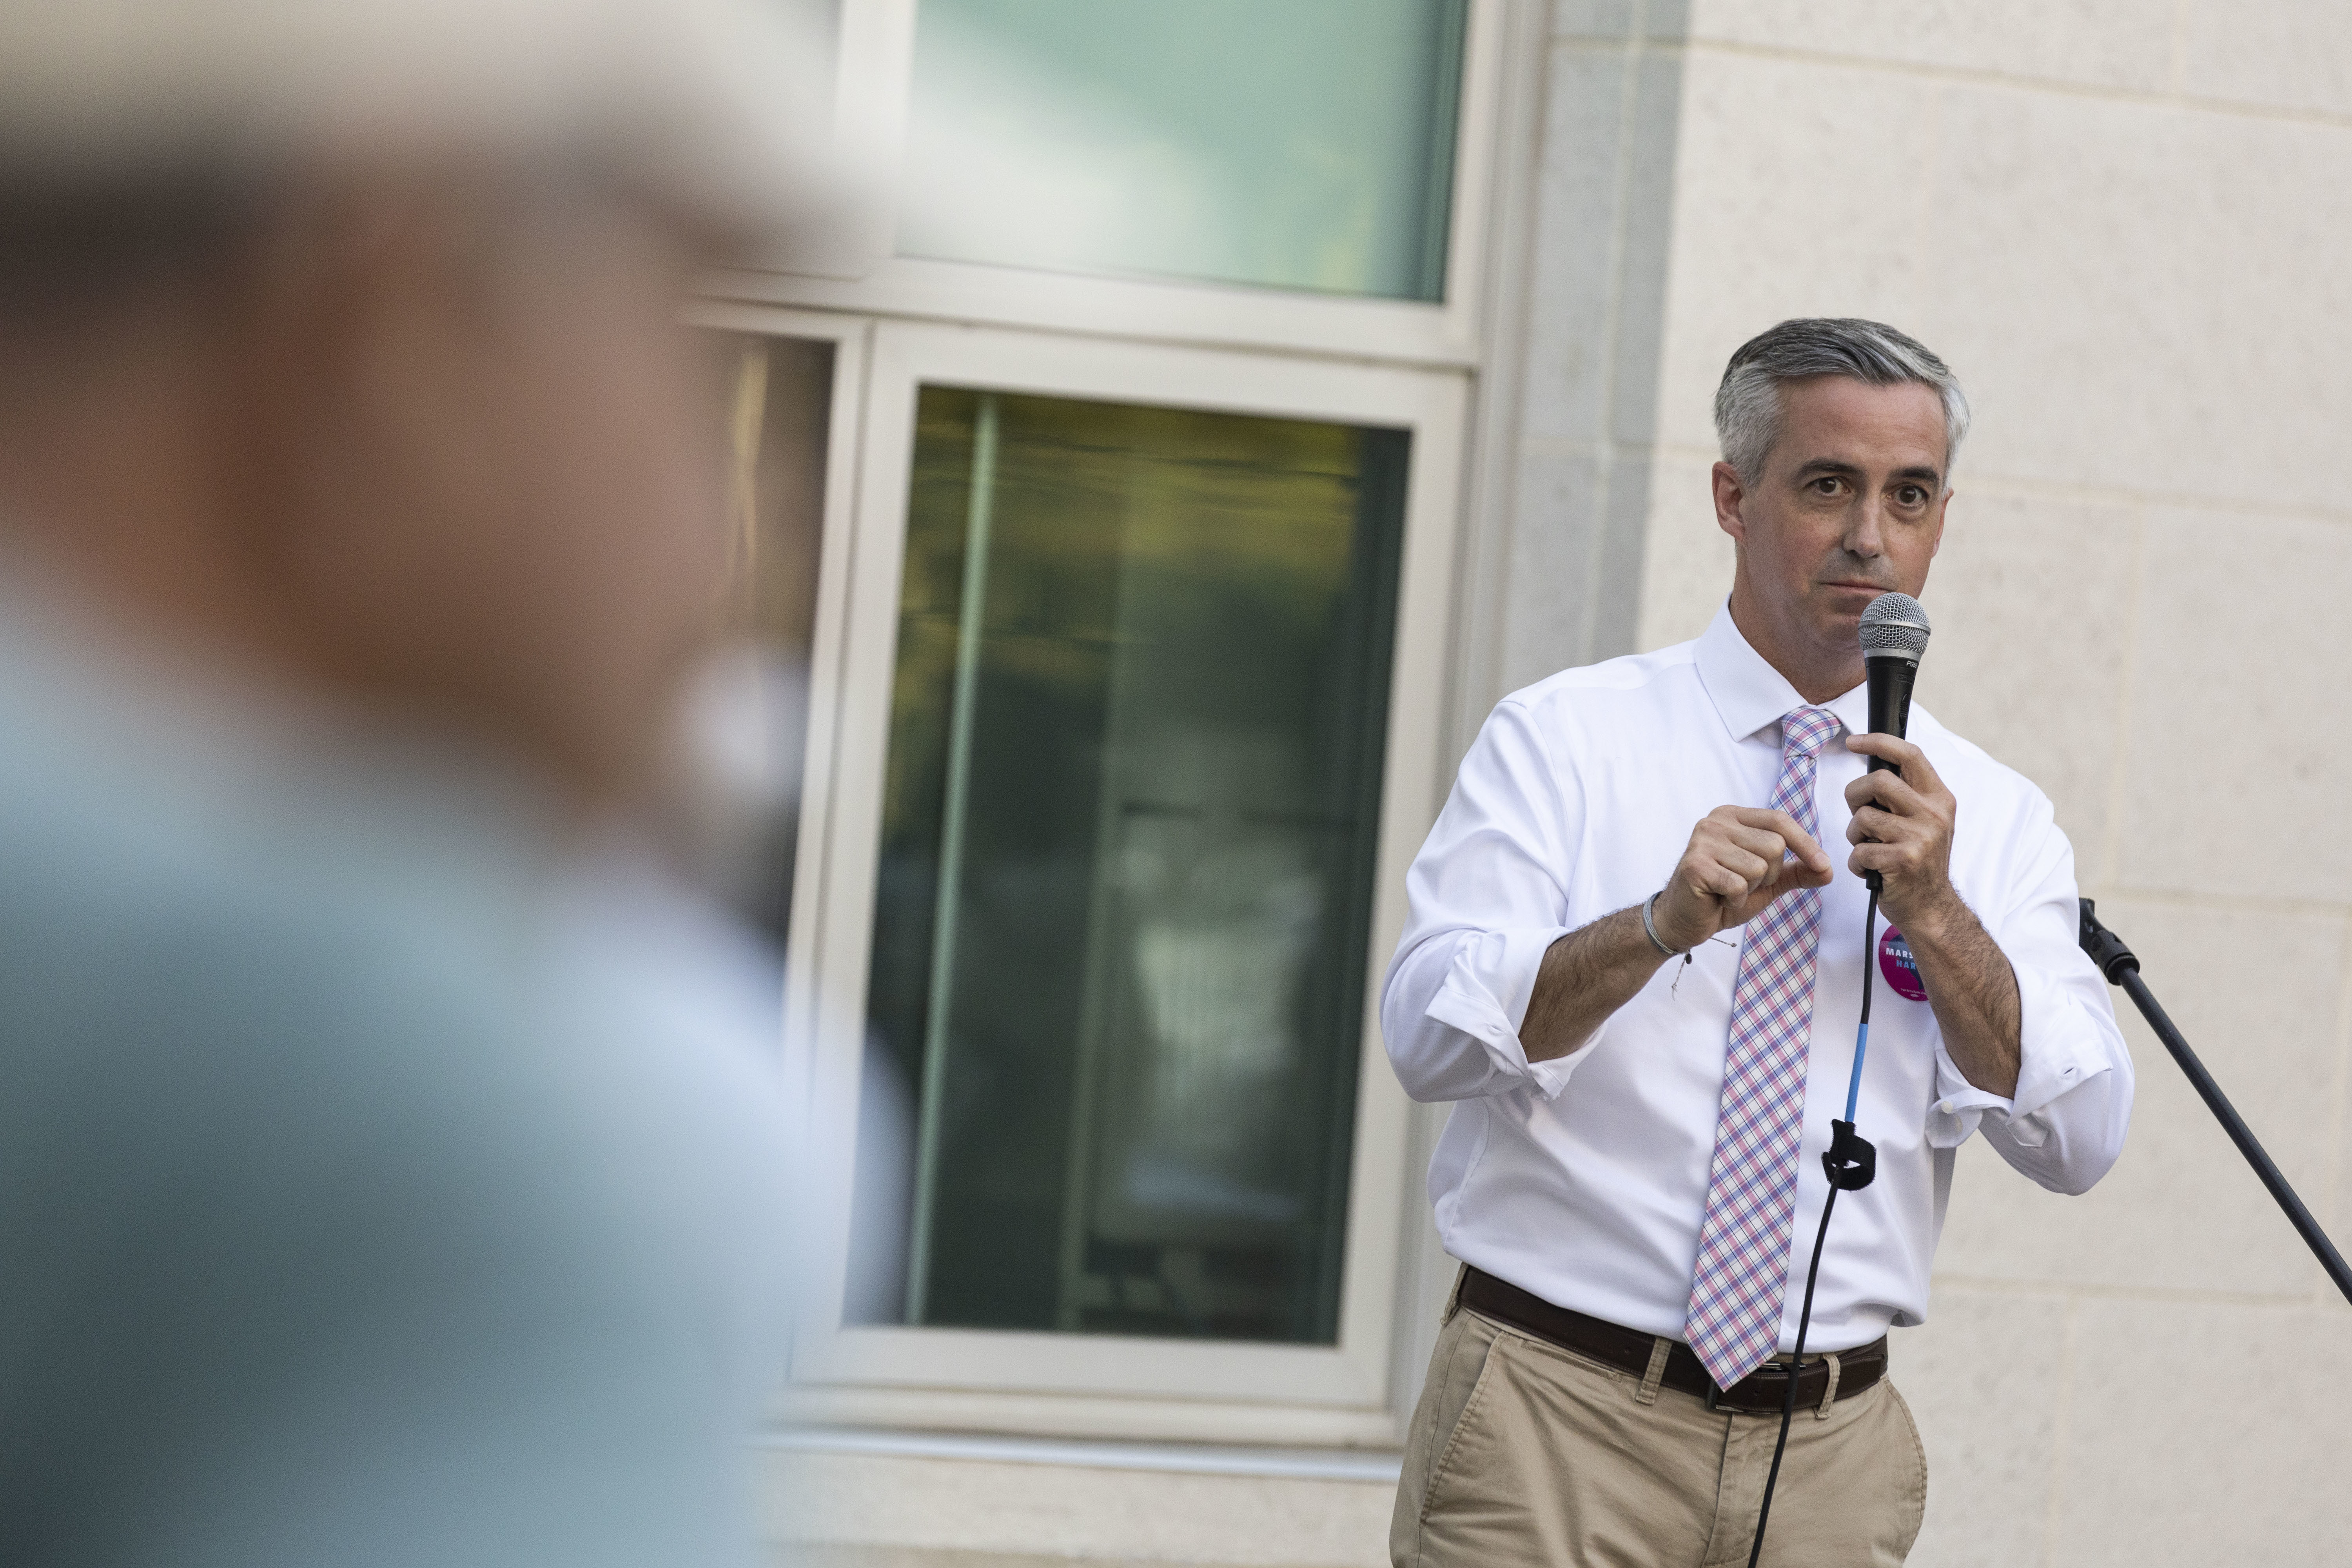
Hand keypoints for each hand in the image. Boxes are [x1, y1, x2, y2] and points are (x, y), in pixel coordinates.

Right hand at [1650, 806, 1834, 951]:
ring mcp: (1702, 841)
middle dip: (1768, 874)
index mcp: (1733, 817)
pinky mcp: (1695, 865)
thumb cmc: (1722, 895)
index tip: (1823, 865)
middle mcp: (1715, 822)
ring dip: (1750, 888)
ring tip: (1728, 890)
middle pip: (1774, 845)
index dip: (1805, 843)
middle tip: (1743, 883)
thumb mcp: (1765, 882)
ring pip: (1758, 866)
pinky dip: (1735, 899)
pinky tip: (1719, 898)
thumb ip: (1795, 872)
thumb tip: (1829, 871)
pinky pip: (1738, 885)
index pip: (1779, 820)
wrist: (1685, 920)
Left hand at [1843, 734, 1960, 930]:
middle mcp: (1934, 814)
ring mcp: (1921, 837)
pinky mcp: (1903, 861)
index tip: (1853, 741)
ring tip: (1871, 849)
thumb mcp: (1923, 821)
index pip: (1910, 754)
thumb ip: (1905, 794)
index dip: (1878, 741)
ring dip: (1855, 836)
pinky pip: (1859, 850)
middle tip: (1859, 814)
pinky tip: (1873, 870)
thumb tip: (1872, 765)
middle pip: (1878, 780)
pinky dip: (1857, 863)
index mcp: (1939, 798)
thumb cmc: (1917, 861)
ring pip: (1863, 817)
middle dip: (1856, 795)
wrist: (1931, 907)